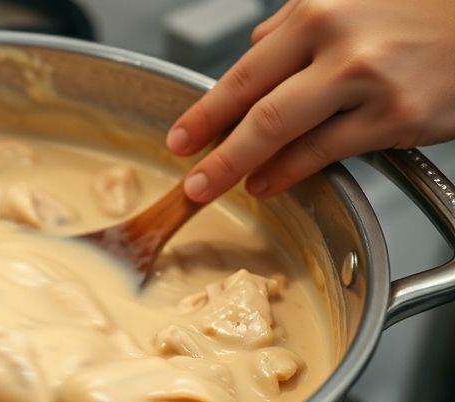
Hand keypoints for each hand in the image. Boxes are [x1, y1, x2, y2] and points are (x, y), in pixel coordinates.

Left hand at [166, 0, 454, 201]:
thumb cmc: (419, 13)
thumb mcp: (349, 2)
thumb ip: (297, 26)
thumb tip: (253, 52)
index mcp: (317, 12)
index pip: (244, 71)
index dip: (205, 112)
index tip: (181, 137)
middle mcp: (339, 44)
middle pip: (256, 108)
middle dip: (213, 150)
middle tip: (190, 179)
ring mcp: (368, 83)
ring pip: (285, 134)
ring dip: (242, 167)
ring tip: (217, 185)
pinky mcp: (397, 117)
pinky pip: (327, 152)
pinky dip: (289, 172)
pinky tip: (268, 183)